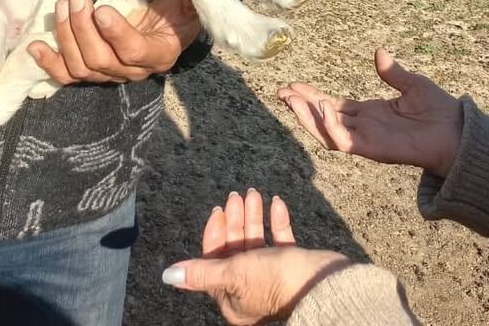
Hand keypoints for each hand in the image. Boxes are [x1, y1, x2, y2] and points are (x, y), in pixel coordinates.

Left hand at [28, 0, 202, 83]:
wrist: (169, 16)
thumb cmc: (176, 1)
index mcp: (162, 53)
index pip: (134, 52)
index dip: (116, 33)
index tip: (101, 9)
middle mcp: (135, 71)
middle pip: (101, 60)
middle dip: (83, 28)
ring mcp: (111, 74)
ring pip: (81, 67)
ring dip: (67, 36)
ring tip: (63, 6)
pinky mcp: (92, 71)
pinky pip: (68, 75)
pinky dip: (49, 62)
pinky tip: (36, 46)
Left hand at [162, 189, 348, 324]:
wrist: (322, 283)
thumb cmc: (275, 281)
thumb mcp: (233, 274)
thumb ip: (201, 272)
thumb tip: (167, 275)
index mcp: (231, 296)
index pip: (213, 260)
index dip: (214, 234)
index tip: (218, 210)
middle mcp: (249, 287)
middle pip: (235, 247)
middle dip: (235, 220)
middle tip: (235, 196)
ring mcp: (271, 275)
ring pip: (257, 240)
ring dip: (254, 216)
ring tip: (254, 193)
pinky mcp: (292, 263)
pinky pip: (281, 239)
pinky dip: (277, 221)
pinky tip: (277, 203)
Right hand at [279, 47, 463, 177]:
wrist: (456, 133)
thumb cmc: (438, 111)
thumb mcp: (412, 84)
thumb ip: (393, 72)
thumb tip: (379, 51)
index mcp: (370, 113)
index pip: (333, 105)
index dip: (312, 97)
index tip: (292, 85)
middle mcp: (363, 127)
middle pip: (323, 118)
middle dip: (300, 106)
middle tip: (280, 92)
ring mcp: (366, 139)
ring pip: (326, 131)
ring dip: (306, 117)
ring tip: (289, 99)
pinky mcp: (372, 149)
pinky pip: (345, 140)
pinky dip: (331, 126)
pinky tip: (323, 107)